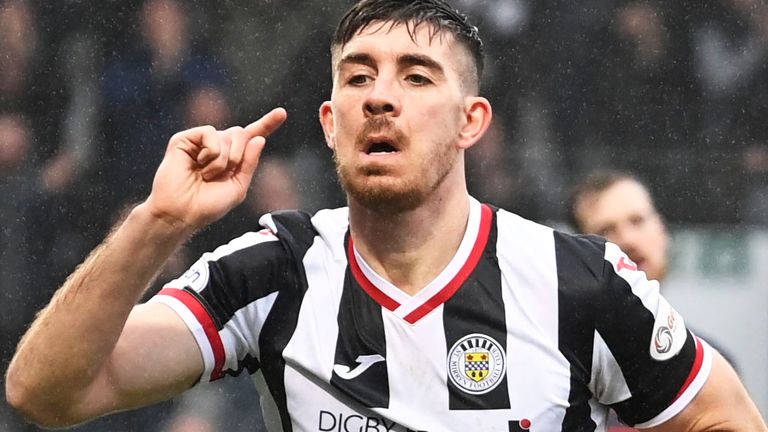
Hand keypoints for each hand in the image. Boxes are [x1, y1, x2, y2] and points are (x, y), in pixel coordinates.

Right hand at [144, 107, 286, 230]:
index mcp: (231, 158)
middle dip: (239, 155)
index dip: (267, 124)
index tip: (282, 113)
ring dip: (223, 160)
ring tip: (206, 174)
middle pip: (242, 133)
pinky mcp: (185, 139)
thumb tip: (259, 139)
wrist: (182, 213)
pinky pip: (210, 133)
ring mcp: (200, 142)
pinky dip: (210, 152)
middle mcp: (216, 146)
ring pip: (229, 134)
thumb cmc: (207, 205)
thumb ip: (250, 163)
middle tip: (222, 174)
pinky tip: (198, 164)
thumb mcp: (238, 187)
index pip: (251, 138)